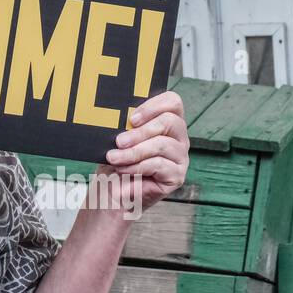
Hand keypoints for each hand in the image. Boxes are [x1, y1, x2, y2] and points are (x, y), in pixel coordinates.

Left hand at [99, 91, 188, 210]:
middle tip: (118, 141)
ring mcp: (180, 157)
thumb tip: (121, 115)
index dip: (153, 106)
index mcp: (166, 121)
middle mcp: (178, 137)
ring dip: (133, 152)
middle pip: (169, 122)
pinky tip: (123, 170)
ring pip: (162, 145)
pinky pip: (159, 165)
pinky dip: (137, 166)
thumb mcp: (117, 138)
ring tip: (114, 158)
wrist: (111, 190)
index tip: (132, 118)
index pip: (173, 102)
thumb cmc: (116, 160)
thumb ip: (125, 124)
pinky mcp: (177, 176)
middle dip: (140, 132)